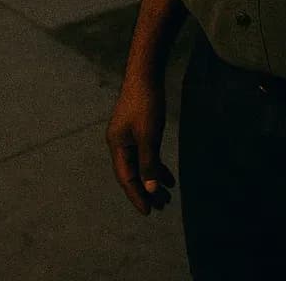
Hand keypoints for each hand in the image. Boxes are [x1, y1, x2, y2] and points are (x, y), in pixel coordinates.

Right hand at [106, 76, 175, 214]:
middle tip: (162, 206)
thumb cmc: (146, 104)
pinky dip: (156, 165)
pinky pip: (146, 154)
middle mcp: (120, 143)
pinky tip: (168, 176)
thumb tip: (150, 189)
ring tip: (167, 195)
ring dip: (153, 180)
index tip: (148, 211)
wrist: (146, 74)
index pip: (126, 178)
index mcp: (117, 146)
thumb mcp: (149, 136)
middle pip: (133, 174)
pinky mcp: (138, 129)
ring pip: (141, 165)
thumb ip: (149, 162)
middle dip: (146, 191)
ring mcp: (129, 136)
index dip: (137, 195)